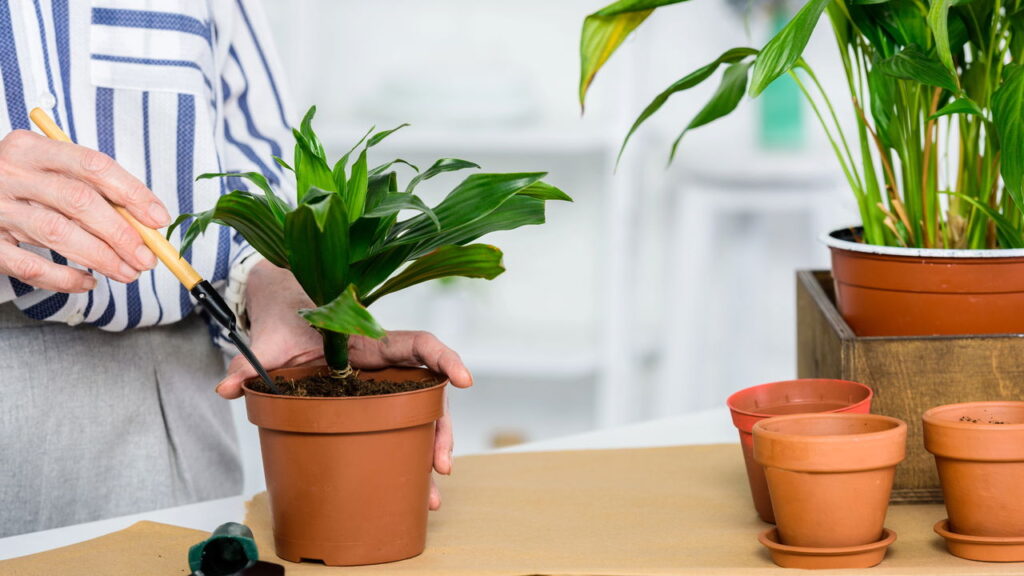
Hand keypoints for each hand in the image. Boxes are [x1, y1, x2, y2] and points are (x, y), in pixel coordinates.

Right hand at [0, 130, 168, 290]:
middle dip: (121, 233)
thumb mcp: (44, 170)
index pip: (93, 165)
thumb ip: (88, 187)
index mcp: (29, 148)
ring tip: (128, 272)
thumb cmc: (15, 184)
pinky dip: (64, 278)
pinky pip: (29, 265)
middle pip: (79, 201)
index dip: (132, 193)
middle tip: (147, 258)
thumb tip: (144, 220)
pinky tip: (87, 282)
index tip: (158, 219)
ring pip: (57, 233)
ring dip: (101, 257)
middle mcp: (9, 173)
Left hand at [217, 260, 473, 509]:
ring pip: (418, 413)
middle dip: (440, 429)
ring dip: (428, 448)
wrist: (282, 309)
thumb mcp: (269, 338)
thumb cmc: (285, 317)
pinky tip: (411, 477)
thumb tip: (226, 387)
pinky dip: (409, 448)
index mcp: (370, 340)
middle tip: (439, 466)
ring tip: (430, 488)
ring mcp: (381, 383)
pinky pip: (398, 421)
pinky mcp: (370, 400)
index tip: (464, 380)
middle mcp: (384, 363)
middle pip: (428, 392)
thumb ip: (250, 361)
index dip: (444, 359)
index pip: (418, 344)